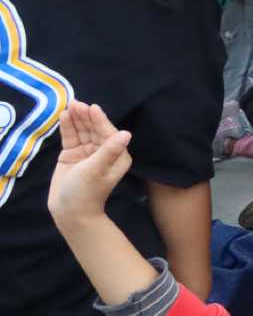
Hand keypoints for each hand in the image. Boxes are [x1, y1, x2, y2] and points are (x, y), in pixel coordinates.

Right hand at [46, 102, 132, 227]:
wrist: (69, 212)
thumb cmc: (86, 192)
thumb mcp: (97, 170)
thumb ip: (109, 150)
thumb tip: (126, 133)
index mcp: (117, 155)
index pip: (108, 133)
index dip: (100, 120)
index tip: (92, 107)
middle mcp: (105, 151)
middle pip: (95, 129)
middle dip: (86, 117)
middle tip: (76, 103)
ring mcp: (88, 152)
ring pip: (82, 131)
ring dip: (76, 119)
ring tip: (69, 106)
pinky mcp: (73, 155)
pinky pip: (71, 138)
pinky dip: (68, 128)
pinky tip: (64, 116)